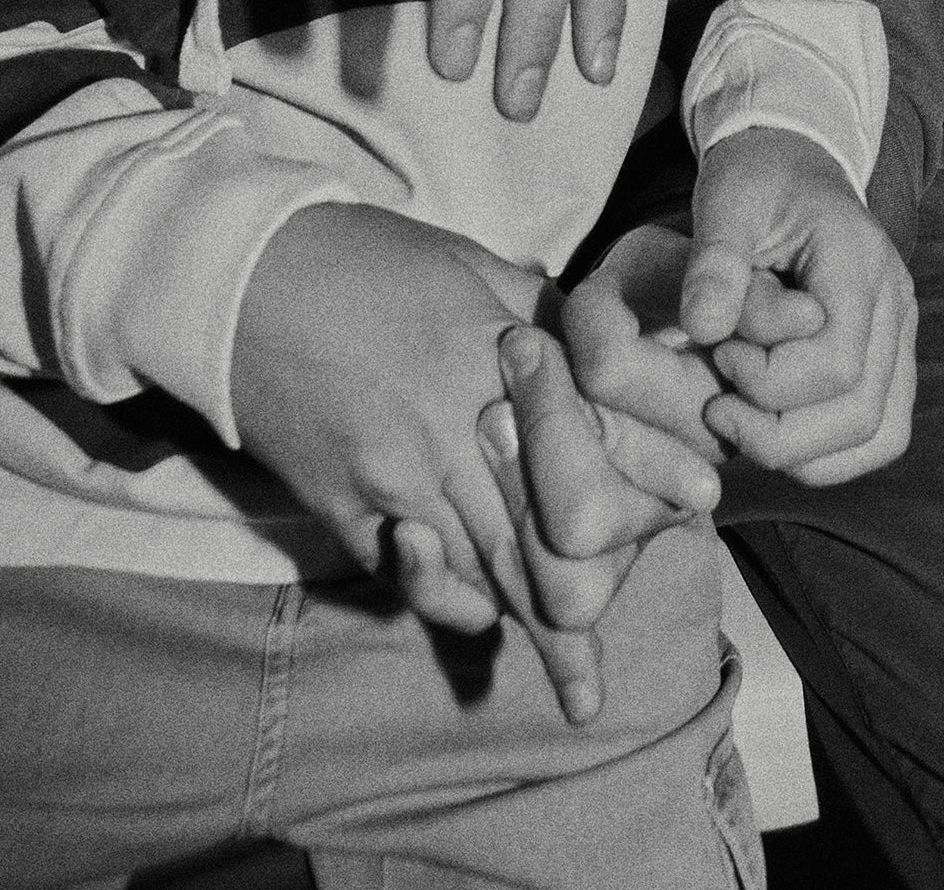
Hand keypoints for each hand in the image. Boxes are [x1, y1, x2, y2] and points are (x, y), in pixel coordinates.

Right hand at [229, 204, 719, 704]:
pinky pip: (404, 570)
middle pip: (538, 529)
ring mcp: (395, 474)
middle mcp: (453, 426)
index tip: (701, 505)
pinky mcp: (341, 500)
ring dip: (529, 629)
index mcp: (494, 356)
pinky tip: (480, 623)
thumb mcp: (465, 260)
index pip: (590, 435)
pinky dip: (445, 599)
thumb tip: (595, 337)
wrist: (242, 274)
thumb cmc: (360, 256)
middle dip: (588, 598)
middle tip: (630, 655)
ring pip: (478, 567)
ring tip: (577, 688)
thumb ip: (534, 306)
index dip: (648, 475)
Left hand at [677, 126, 917, 485]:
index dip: (767, 382)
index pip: (835, 363)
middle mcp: (896, 304)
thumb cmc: (757, 180)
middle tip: (717, 406)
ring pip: (878, 436)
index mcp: (859, 261)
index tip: (717, 351)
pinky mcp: (891, 360)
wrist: (794, 165)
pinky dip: (827, 454)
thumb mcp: (725, 199)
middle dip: (778, 433)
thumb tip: (702, 328)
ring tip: (740, 421)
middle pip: (861, 413)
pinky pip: (879, 433)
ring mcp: (901, 336)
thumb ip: (713, 261)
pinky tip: (771, 430)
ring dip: (802, 453)